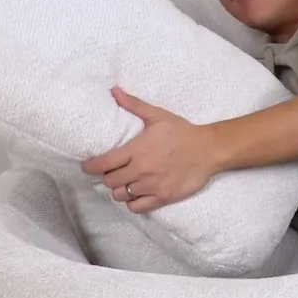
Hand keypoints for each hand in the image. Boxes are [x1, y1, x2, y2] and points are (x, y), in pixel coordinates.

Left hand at [81, 87, 219, 212]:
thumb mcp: (158, 116)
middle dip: (108, 176)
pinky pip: (137, 207)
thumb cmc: (183, 132)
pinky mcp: (163, 197)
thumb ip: (134, 105)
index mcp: (137, 150)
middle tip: (113, 172)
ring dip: (119, 190)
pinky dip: (132, 202)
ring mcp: (152, 185)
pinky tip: (136, 194)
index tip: (88, 166)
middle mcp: (142, 170)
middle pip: (110, 181)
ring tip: (124, 183)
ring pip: (121, 195)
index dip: (90, 167)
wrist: (210, 150)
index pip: (103, 163)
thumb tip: (114, 91)